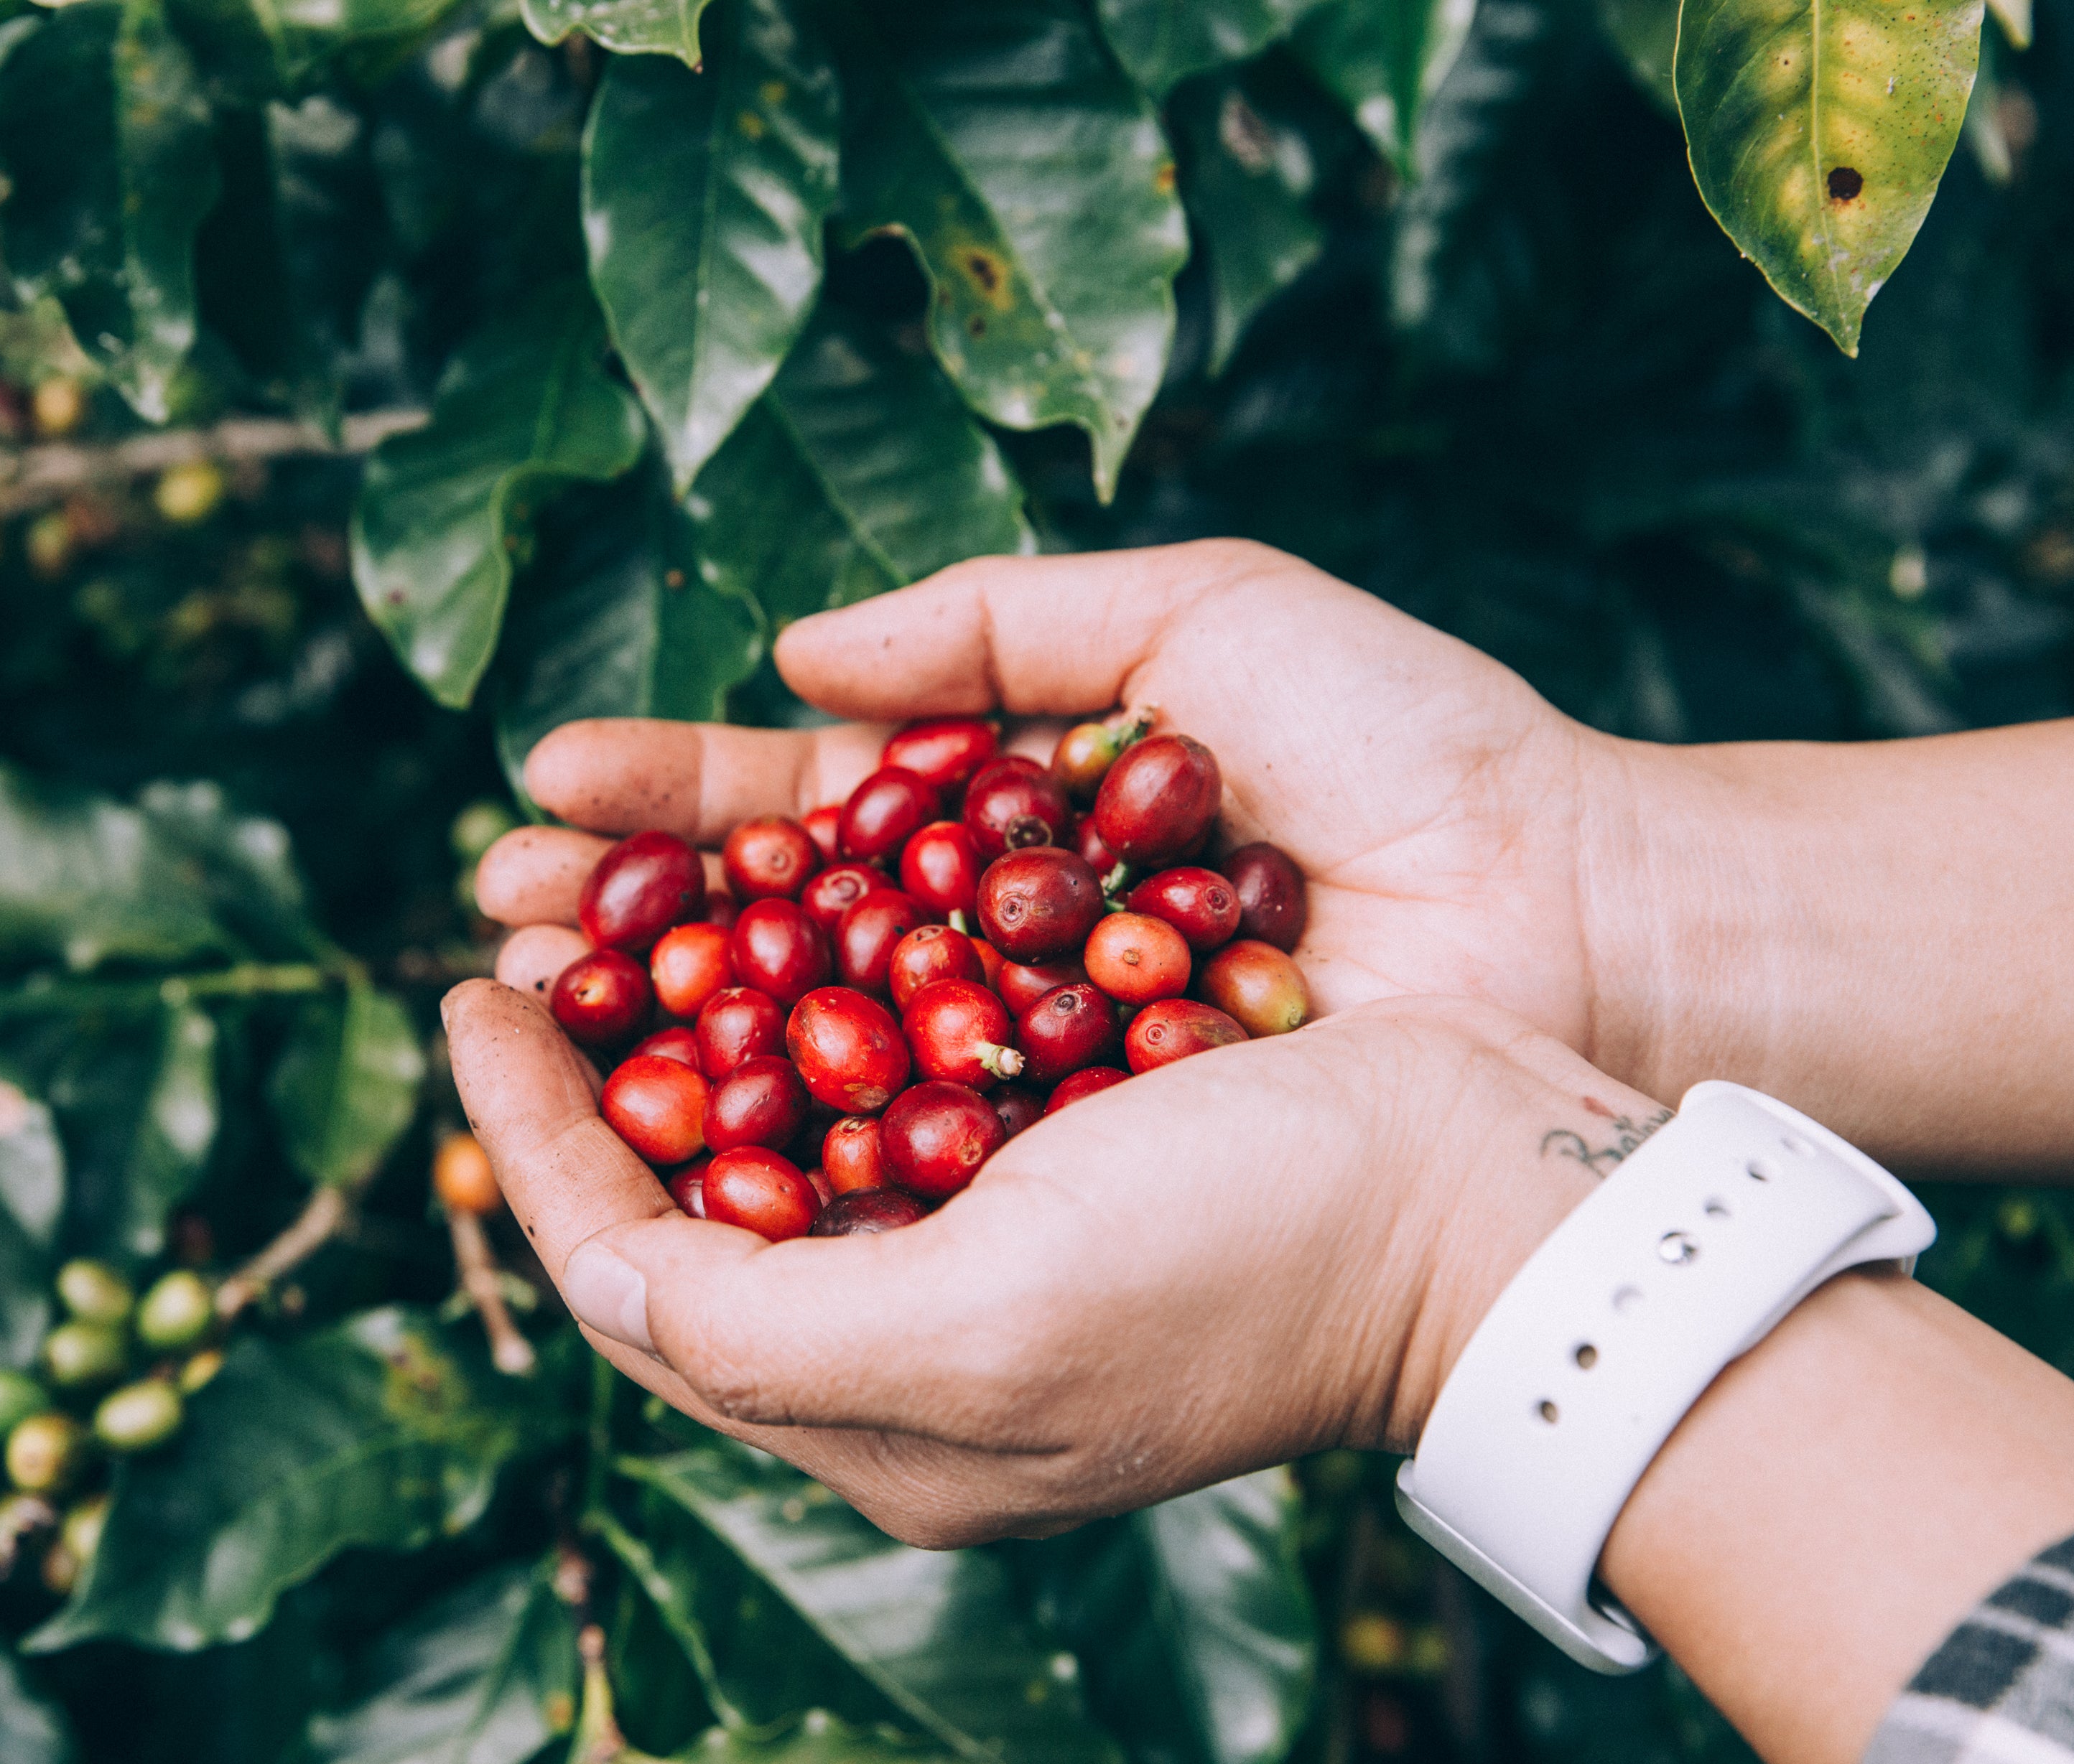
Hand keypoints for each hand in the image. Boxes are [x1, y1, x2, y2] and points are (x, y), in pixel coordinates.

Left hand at [444, 980, 1641, 1545]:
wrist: (1500, 1203)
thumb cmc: (1258, 1257)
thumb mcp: (987, 1319)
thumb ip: (763, 1328)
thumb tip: (601, 1286)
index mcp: (886, 1423)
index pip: (635, 1280)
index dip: (530, 1138)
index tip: (467, 991)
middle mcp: (921, 1354)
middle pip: (687, 1206)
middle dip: (590, 1063)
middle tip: (516, 921)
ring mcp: (995, 1260)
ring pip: (773, 1132)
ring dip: (680, 1012)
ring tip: (608, 900)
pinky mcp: (1063, 1171)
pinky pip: (885, 1083)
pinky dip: (808, 993)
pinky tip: (776, 903)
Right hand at [473, 540, 1655, 1073]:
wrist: (1578, 915)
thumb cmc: (1411, 756)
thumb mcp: (1204, 620)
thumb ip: (996, 622)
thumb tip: (789, 656)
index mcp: (1007, 833)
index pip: (799, 822)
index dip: (670, 804)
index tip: (545, 787)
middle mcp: (993, 970)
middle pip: (767, 954)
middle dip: (621, 930)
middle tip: (494, 916)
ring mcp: (1031, 1095)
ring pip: (803, 1077)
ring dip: (658, 1048)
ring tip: (526, 1008)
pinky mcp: (1078, 1199)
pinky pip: (903, 1180)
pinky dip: (785, 1157)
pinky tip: (669, 1134)